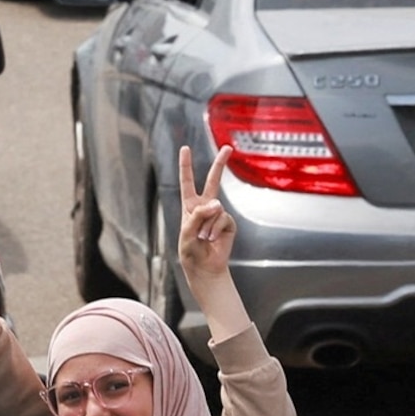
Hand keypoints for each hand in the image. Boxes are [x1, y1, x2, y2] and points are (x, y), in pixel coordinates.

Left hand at [177, 144, 232, 285]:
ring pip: (216, 209)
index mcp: (189, 205)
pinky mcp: (228, 223)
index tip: (185, 148)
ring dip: (207, 225)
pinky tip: (212, 239)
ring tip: (202, 238)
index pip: (187, 181)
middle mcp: (205, 206)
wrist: (204, 267)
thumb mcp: (186, 232)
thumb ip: (198, 216)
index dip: (186, 165)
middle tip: (228, 148)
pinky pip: (224, 219)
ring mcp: (218, 214)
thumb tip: (217, 204)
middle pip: (213, 181)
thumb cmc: (190, 250)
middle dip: (220, 164)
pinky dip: (216, 230)